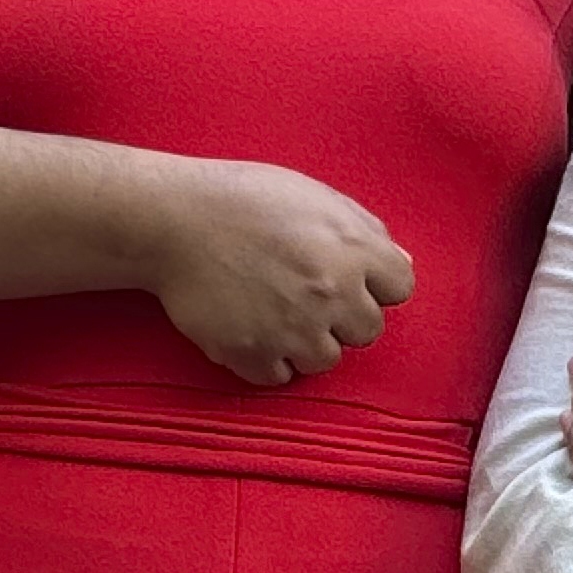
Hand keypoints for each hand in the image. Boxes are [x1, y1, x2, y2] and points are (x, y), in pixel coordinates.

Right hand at [145, 163, 414, 386]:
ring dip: (306, 341)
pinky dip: (267, 358)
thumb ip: (364, 230)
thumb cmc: (243, 198)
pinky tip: (250, 326)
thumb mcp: (314, 196)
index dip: (374, 282)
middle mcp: (331, 294)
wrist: (172, 219)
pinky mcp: (253, 354)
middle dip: (342, 315)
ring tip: (274, 308)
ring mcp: (292, 329)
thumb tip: (399, 264)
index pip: (400, 288)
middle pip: (367, 331)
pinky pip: (279, 377)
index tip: (348, 276)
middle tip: (304, 291)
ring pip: (325, 359)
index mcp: (351, 249)